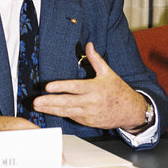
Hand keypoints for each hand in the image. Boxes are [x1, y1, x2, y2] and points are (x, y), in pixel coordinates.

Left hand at [33, 42, 147, 131]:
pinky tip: (50, 111)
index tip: (48, 87)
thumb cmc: (118, 90)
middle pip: (67, 102)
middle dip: (50, 102)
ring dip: (51, 110)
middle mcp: (91, 102)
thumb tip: (89, 45)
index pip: (74, 87)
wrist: (131, 111)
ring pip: (67, 112)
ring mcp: (89, 114)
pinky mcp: (88, 122)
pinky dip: (61, 114)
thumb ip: (95, 59)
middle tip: (36, 101)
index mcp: (94, 88)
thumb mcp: (108, 73)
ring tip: (38, 107)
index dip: (61, 87)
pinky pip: (72, 117)